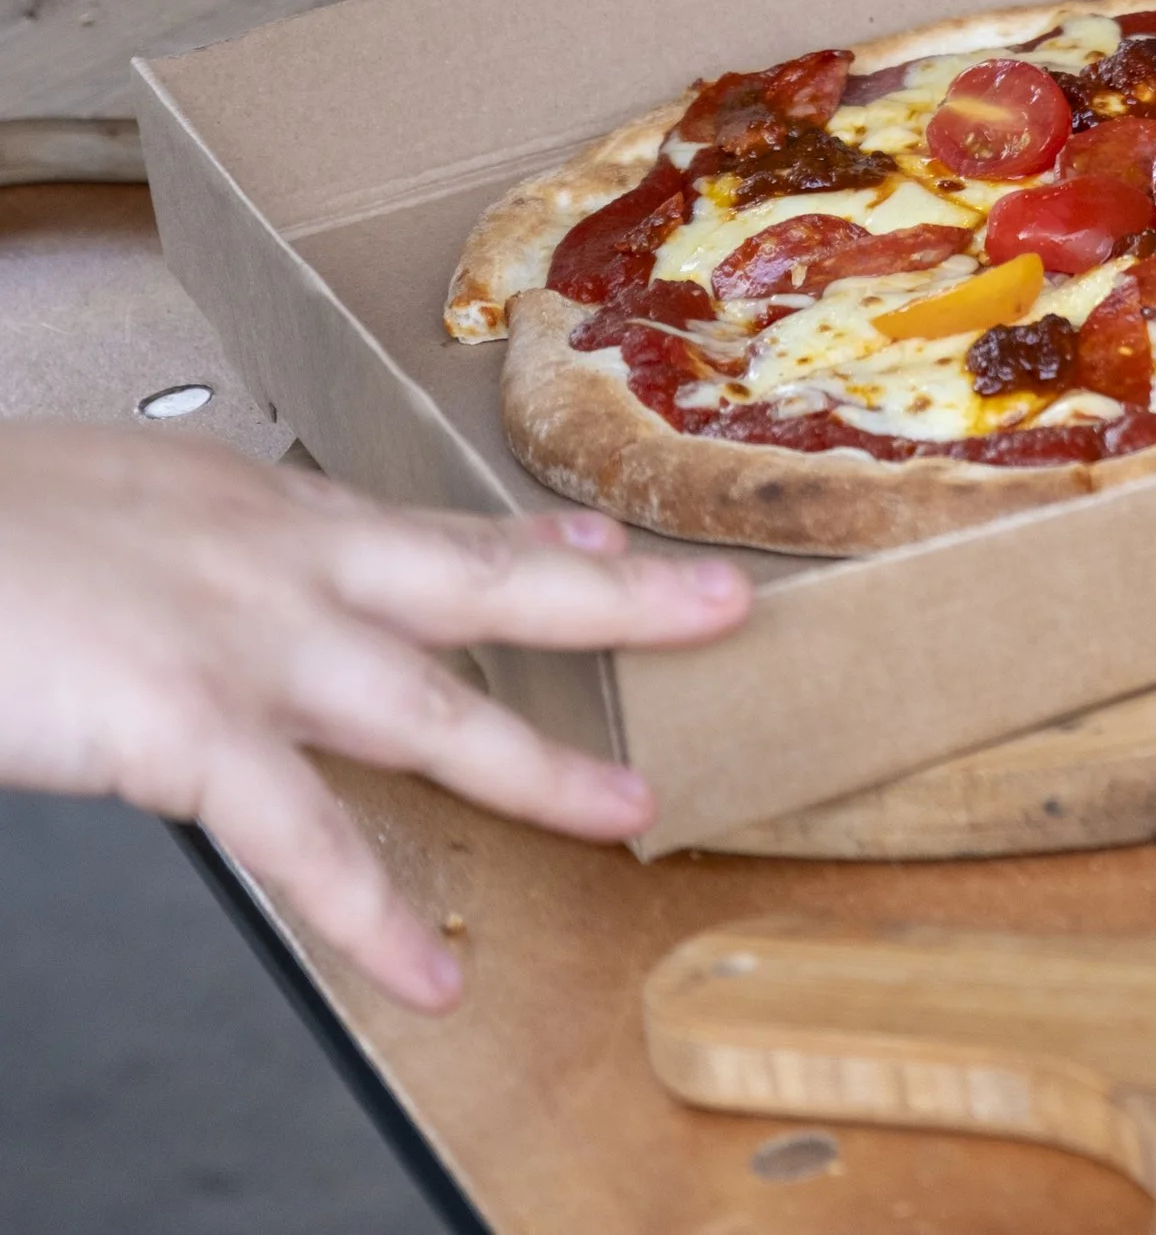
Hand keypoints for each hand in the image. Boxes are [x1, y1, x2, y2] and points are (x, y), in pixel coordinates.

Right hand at [0, 422, 750, 1010]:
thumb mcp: (111, 505)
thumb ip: (184, 547)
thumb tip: (197, 581)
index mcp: (253, 504)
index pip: (418, 525)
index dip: (522, 534)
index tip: (601, 536)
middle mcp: (280, 557)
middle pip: (481, 577)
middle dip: (612, 594)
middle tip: (720, 602)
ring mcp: (250, 642)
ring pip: (434, 710)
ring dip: (541, 766)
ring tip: (632, 809)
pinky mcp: (190, 728)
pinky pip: (306, 845)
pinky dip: (372, 918)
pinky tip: (428, 975)